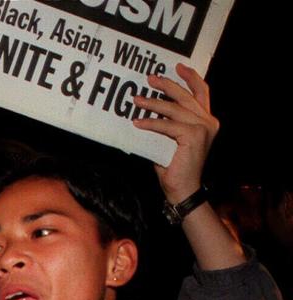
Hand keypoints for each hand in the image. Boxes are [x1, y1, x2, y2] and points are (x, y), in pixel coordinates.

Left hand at [133, 62, 218, 202]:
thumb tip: (148, 110)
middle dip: (167, 85)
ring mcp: (203, 128)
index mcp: (206, 120)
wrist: (183, 188)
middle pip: (186, 96)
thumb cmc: (174, 166)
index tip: (178, 66)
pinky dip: (151, 123)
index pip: (201, 93)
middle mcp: (208, 122)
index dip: (191, 78)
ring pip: (174, 109)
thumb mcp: (172, 140)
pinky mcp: (193, 136)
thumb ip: (168, 124)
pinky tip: (137, 123)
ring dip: (152, 103)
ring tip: (136, 100)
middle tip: (150, 78)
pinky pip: (167, 125)